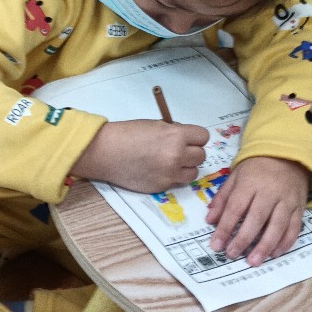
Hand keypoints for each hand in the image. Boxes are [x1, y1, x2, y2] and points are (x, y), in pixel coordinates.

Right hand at [71, 120, 207, 192]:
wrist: (107, 152)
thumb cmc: (128, 134)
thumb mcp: (156, 125)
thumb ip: (175, 132)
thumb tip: (186, 138)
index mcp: (176, 136)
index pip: (203, 137)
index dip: (196, 137)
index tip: (190, 139)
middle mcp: (177, 155)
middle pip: (201, 156)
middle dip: (192, 152)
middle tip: (180, 150)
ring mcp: (170, 173)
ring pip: (193, 172)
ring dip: (186, 167)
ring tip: (171, 162)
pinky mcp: (162, 186)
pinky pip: (177, 182)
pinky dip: (172, 177)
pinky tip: (159, 170)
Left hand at [206, 157, 308, 266]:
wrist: (288, 154)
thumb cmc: (257, 167)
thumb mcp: (236, 175)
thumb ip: (223, 197)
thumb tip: (210, 220)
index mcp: (250, 183)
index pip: (235, 207)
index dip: (225, 228)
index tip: (216, 245)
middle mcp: (270, 192)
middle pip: (256, 218)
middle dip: (243, 239)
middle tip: (232, 254)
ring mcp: (287, 200)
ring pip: (277, 226)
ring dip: (265, 246)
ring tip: (253, 261)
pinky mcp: (300, 207)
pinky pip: (294, 227)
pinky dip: (285, 242)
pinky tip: (274, 253)